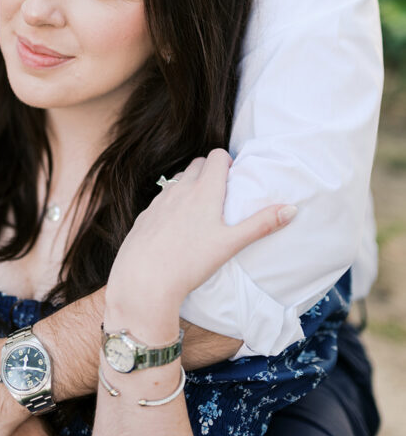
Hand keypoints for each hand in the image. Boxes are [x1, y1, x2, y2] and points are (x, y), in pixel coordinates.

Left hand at [106, 149, 296, 331]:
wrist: (143, 280)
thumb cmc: (190, 262)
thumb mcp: (231, 244)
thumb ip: (261, 225)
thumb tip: (291, 209)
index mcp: (203, 190)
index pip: (216, 156)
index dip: (227, 162)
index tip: (234, 179)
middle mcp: (179, 189)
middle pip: (197, 164)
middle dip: (210, 172)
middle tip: (221, 195)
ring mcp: (159, 201)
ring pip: (177, 180)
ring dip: (190, 185)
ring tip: (200, 211)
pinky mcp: (145, 216)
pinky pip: (161, 200)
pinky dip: (172, 204)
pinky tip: (176, 228)